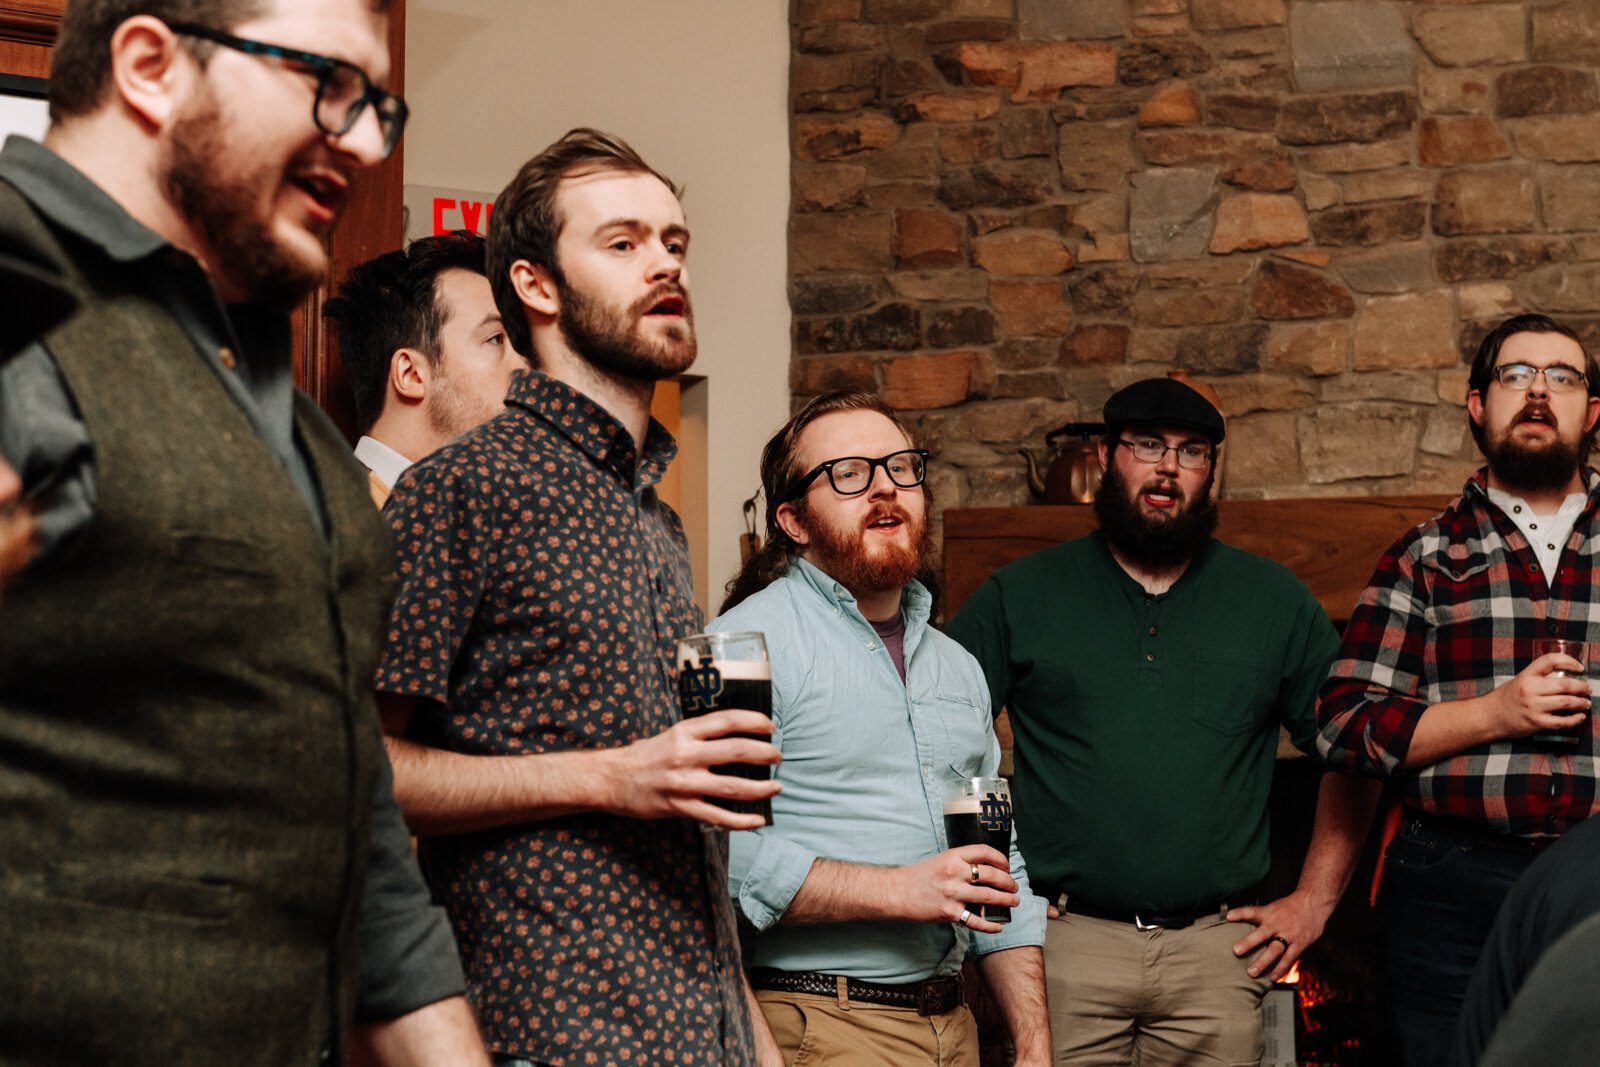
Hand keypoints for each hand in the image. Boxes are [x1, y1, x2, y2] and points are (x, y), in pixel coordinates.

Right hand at [606, 710, 780, 829]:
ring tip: (776, 787)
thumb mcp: (671, 735)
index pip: (727, 720)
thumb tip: (736, 734)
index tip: (771, 726)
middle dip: (764, 753)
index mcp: (684, 731)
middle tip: (778, 756)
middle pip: (736, 750)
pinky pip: (717, 816)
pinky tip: (758, 820)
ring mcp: (683, 783)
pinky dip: (741, 820)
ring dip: (760, 788)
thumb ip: (699, 735)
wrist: (610, 779)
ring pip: (732, 786)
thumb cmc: (644, 755)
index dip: (753, 721)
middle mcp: (686, 754)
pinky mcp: (680, 807)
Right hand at [890, 846, 1016, 933]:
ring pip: (988, 896)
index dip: (1001, 858)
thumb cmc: (919, 876)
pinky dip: (990, 925)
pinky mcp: (949, 912)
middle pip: (991, 875)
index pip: (984, 851)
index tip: (1007, 866)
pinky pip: (975, 920)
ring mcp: (953, 893)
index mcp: (953, 856)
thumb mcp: (941, 860)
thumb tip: (985, 869)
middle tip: (1014, 886)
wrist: (897, 892)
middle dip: (1008, 882)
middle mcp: (954, 872)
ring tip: (1014, 901)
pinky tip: (999, 925)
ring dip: (1006, 900)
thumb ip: (960, 862)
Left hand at [1226, 890, 1331, 981]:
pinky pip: (1289, 958)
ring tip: (1251, 973)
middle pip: (1262, 934)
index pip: (1252, 911)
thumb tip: (1234, 920)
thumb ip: (1258, 917)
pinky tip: (1272, 978)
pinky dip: (1281, 968)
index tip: (1228, 916)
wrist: (1313, 903)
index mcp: (1269, 913)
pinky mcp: (1300, 944)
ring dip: (1263, 962)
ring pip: (1275, 949)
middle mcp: (1277, 924)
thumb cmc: (1288, 907)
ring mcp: (1289, 935)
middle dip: (1249, 943)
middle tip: (1236, 951)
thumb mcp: (1272, 907)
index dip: (1240, 913)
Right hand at [1483, 654, 1591, 739]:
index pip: (1550, 660)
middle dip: (1581, 687)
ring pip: (1566, 703)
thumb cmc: (1507, 698)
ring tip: (1586, 703)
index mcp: (1526, 676)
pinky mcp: (1536, 722)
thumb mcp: (1520, 680)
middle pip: (1564, 684)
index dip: (1569, 661)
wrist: (1490, 716)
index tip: (1580, 668)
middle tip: (1587, 689)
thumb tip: (1566, 678)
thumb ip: (1539, 678)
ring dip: (1581, 703)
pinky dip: (1575, 719)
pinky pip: (1562, 722)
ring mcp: (1533, 707)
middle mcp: (1529, 689)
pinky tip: (1579, 717)